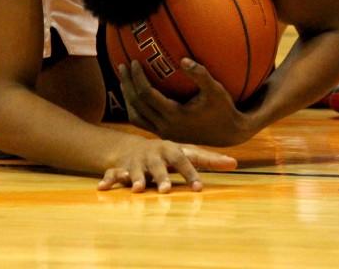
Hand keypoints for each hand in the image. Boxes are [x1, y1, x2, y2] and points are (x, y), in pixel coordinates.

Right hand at [98, 138, 236, 192]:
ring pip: (136, 170)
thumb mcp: (186, 153)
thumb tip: (235, 163)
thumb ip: (208, 159)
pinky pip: (112, 174)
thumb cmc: (167, 154)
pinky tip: (103, 188)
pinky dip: (108, 180)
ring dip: (136, 179)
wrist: (133, 147)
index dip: (191, 173)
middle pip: (159, 167)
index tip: (199, 188)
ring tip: (138, 189)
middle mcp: (154, 155)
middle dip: (161, 178)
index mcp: (171, 151)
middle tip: (166, 191)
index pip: (184, 160)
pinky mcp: (121, 169)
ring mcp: (136, 162)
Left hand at [120, 59, 255, 146]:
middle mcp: (166, 127)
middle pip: (137, 104)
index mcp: (175, 115)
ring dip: (127, 97)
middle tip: (122, 65)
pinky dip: (135, 107)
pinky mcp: (165, 134)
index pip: (146, 95)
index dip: (137, 78)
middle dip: (127, 84)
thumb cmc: (223, 108)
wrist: (229, 133)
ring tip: (123, 79)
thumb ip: (200, 74)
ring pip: (136, 115)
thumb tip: (183, 59)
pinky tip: (134, 94)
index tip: (134, 62)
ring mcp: (164, 132)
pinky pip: (142, 121)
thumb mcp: (215, 90)